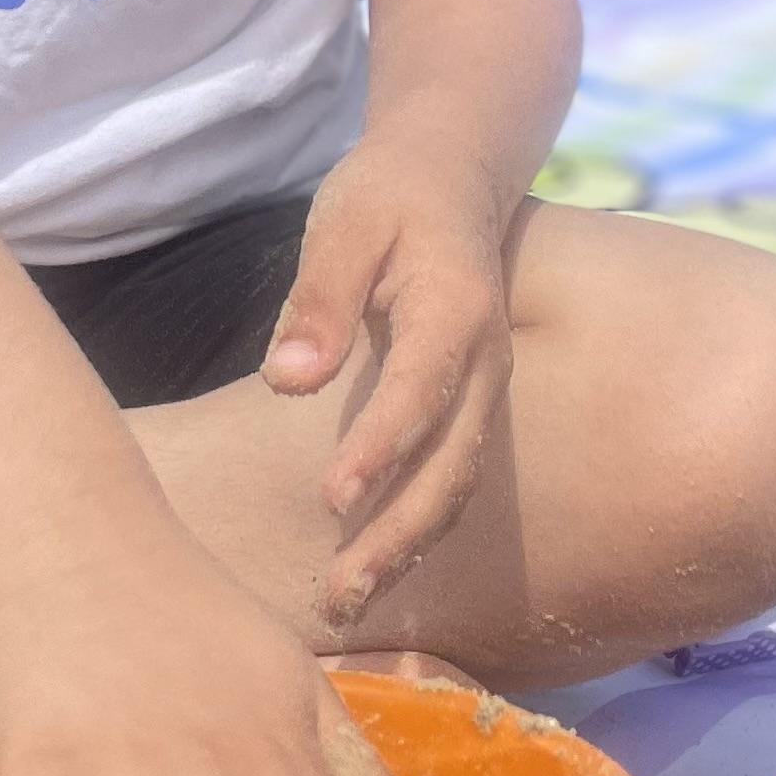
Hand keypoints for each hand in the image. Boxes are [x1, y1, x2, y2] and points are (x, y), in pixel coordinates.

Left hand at [263, 141, 515, 626]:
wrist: (456, 173)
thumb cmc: (390, 194)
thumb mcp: (344, 222)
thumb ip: (319, 298)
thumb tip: (288, 382)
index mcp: (457, 310)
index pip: (420, 391)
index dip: (380, 449)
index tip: (335, 502)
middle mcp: (486, 362)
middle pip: (450, 463)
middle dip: (398, 534)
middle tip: (339, 593)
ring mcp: (486, 390)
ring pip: (455, 483)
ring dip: (407, 547)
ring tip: (346, 601)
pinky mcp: (469, 407)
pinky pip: (450, 477)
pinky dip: (417, 528)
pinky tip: (372, 567)